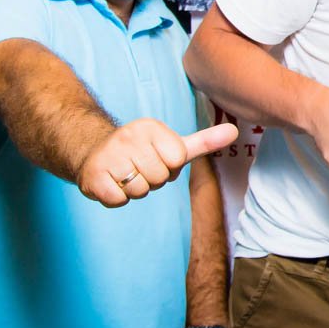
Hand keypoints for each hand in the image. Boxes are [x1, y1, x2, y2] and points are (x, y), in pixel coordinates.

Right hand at [77, 121, 238, 207]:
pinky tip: (111, 183)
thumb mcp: (172, 144)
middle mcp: (127, 136)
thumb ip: (204, 141)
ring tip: (125, 175)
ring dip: (135, 190)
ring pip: (141, 191)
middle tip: (138, 168)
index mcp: (149, 127)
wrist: (94, 153)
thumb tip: (236, 131)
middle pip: (160, 178)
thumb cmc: (142, 152)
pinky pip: (119, 200)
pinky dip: (117, 198)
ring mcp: (108, 155)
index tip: (156, 158)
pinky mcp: (93, 176)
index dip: (169, 166)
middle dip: (153, 180)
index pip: (176, 160)